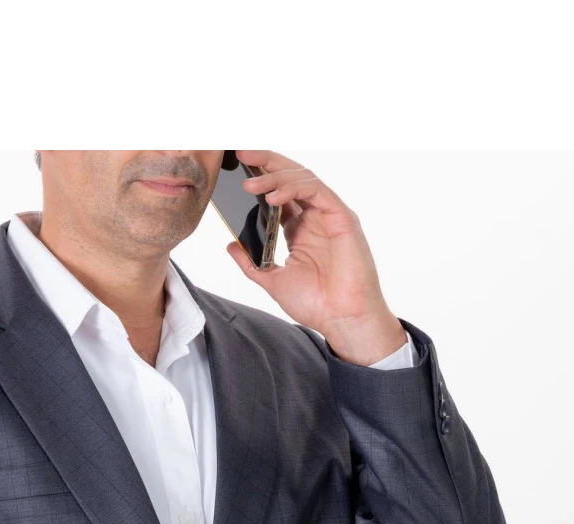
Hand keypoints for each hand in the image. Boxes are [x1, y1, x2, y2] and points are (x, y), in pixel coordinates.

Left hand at [225, 149, 406, 365]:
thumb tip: (231, 245)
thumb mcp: (272, 281)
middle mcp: (315, 216)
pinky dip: (293, 189)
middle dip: (265, 162)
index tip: (235, 168)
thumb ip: (251, 263)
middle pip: (290, 177)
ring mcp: (330, 215)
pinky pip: (316, 191)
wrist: (341, 320)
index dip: (260, 177)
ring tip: (249, 185)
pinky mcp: (342, 218)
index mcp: (299, 228)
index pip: (279, 192)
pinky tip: (271, 197)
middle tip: (240, 153)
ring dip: (274, 177)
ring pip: (302, 179)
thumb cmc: (317, 304)